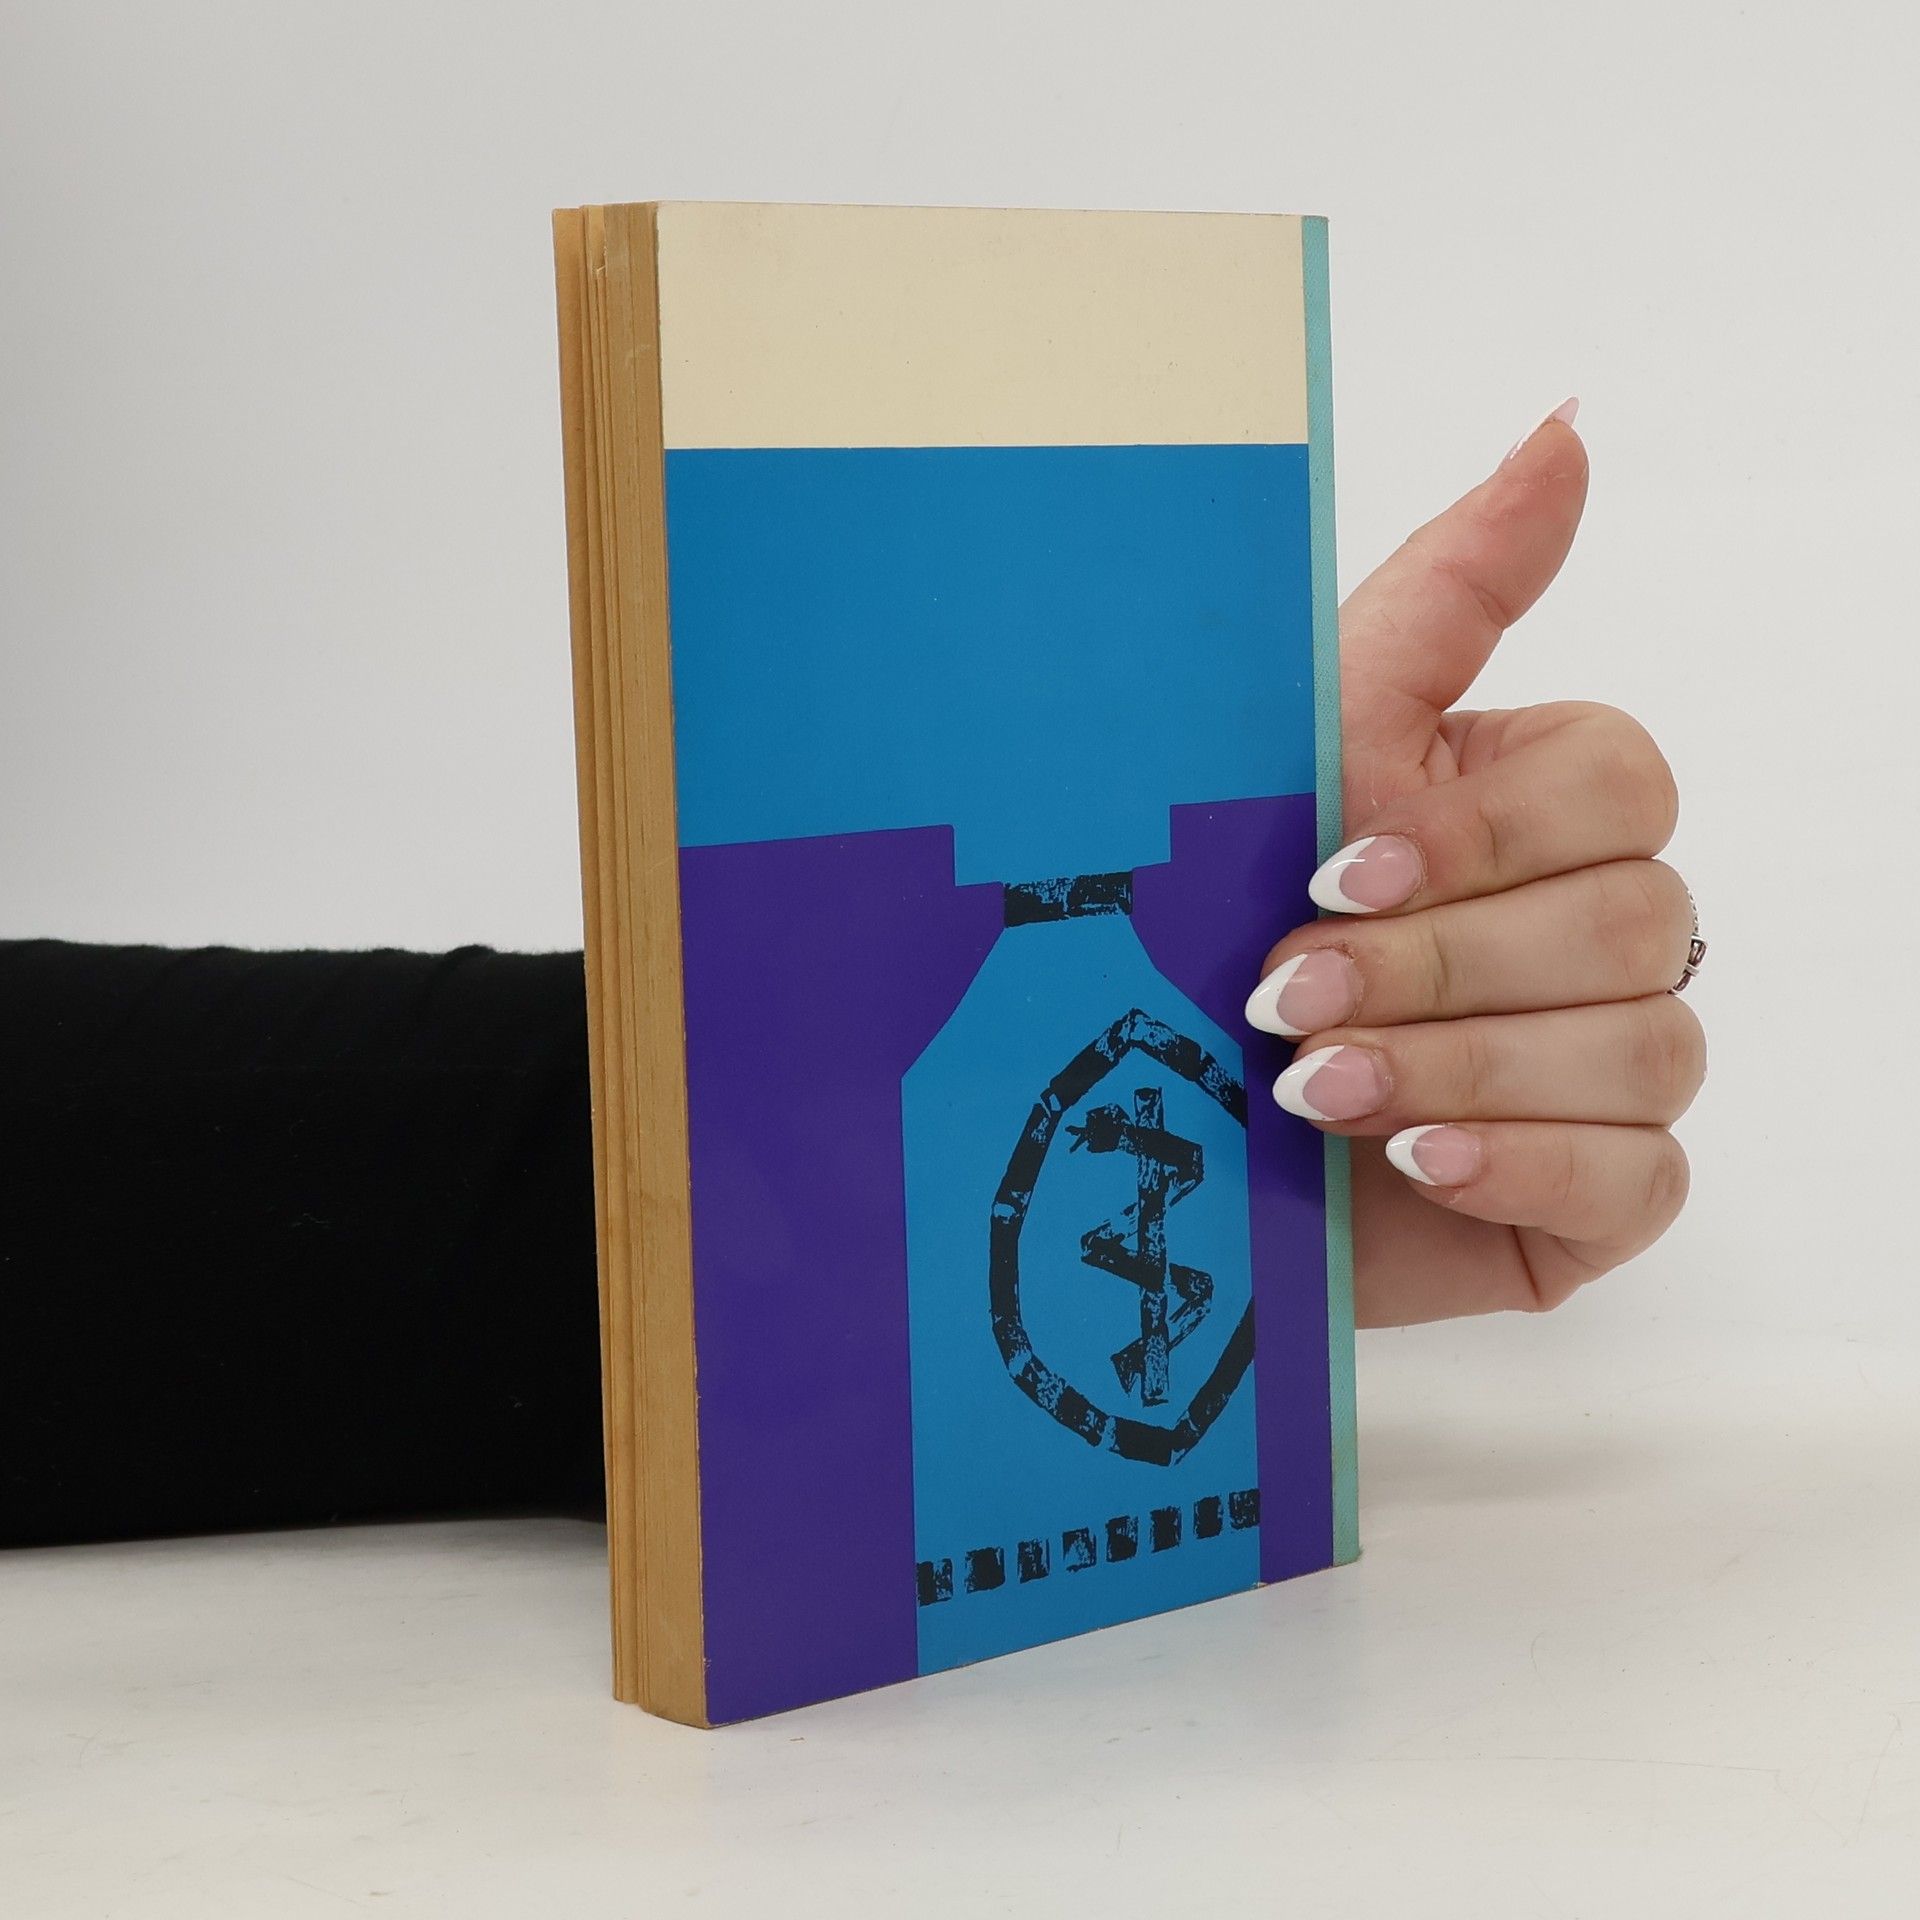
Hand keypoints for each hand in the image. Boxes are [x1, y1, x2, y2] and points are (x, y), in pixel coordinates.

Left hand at [1247, 402, 1700, 1324]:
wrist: (1144, 1121)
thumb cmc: (1211, 920)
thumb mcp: (1305, 744)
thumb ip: (1444, 595)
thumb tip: (1566, 425)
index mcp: (1535, 808)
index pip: (1619, 780)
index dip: (1485, 830)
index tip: (1335, 869)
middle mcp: (1594, 925)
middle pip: (1635, 915)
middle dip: (1439, 961)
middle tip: (1284, 994)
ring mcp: (1608, 1062)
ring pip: (1643, 1045)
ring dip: (1457, 1064)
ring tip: (1310, 1087)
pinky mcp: (1599, 1190)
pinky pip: (1643, 1174)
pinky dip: (1525, 1163)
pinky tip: (1416, 1159)